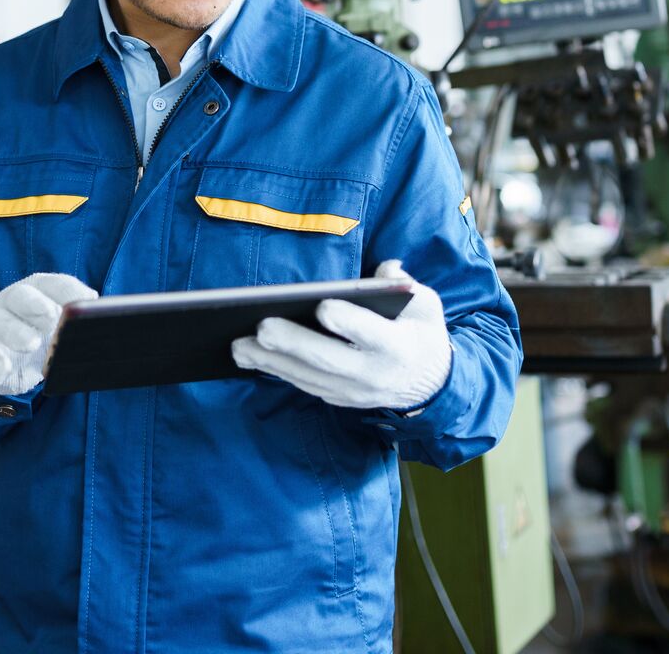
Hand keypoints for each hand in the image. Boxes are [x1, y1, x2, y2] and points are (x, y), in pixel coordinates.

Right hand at [0, 272, 96, 395]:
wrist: (11, 360)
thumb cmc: (45, 337)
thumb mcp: (65, 329)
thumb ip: (82, 324)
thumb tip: (106, 322)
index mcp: (38, 290)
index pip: (53, 284)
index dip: (68, 291)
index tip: (87, 300)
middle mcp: (13, 301)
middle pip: (21, 296)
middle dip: (37, 304)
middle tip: (53, 317)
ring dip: (14, 331)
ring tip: (31, 344)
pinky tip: (3, 369)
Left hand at [230, 260, 450, 410]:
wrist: (430, 385)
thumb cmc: (421, 333)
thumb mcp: (427, 305)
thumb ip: (405, 285)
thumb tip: (386, 268)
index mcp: (398, 347)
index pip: (372, 334)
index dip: (348, 322)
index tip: (323, 306)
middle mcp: (373, 374)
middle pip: (328, 360)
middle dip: (293, 344)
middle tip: (262, 326)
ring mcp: (353, 392)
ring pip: (307, 376)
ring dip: (270, 361)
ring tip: (238, 344)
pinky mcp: (337, 398)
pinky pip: (302, 384)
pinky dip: (275, 370)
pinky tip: (250, 355)